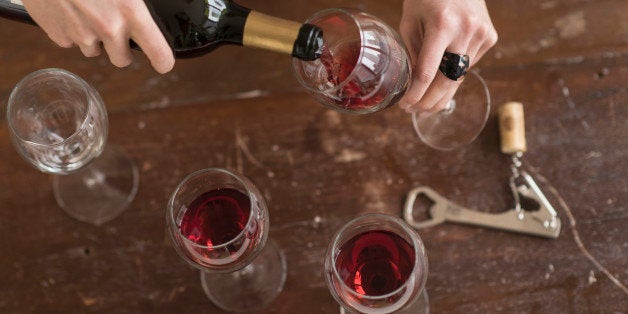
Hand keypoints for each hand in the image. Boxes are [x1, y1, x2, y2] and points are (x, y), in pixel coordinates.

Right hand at [22, 0, 174, 73]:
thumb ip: (135, 1)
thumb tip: (142, 10)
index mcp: (131, 12)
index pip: (159, 53)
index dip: (163, 60)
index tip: (163, 62)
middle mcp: (109, 28)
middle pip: (122, 60)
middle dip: (120, 48)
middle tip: (113, 27)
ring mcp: (82, 34)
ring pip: (94, 50)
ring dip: (93, 37)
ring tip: (86, 10)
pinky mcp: (58, 35)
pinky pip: (70, 41)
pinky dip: (70, 30)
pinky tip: (68, 10)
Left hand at [397, 0, 496, 112]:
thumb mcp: (411, 20)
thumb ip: (413, 52)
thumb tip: (413, 85)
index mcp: (442, 25)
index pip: (428, 71)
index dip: (416, 94)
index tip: (406, 106)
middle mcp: (466, 31)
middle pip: (447, 80)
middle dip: (430, 102)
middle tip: (416, 112)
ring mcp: (482, 34)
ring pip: (460, 76)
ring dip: (443, 94)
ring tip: (427, 106)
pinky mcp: (490, 37)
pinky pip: (469, 64)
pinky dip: (455, 74)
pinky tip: (444, 78)